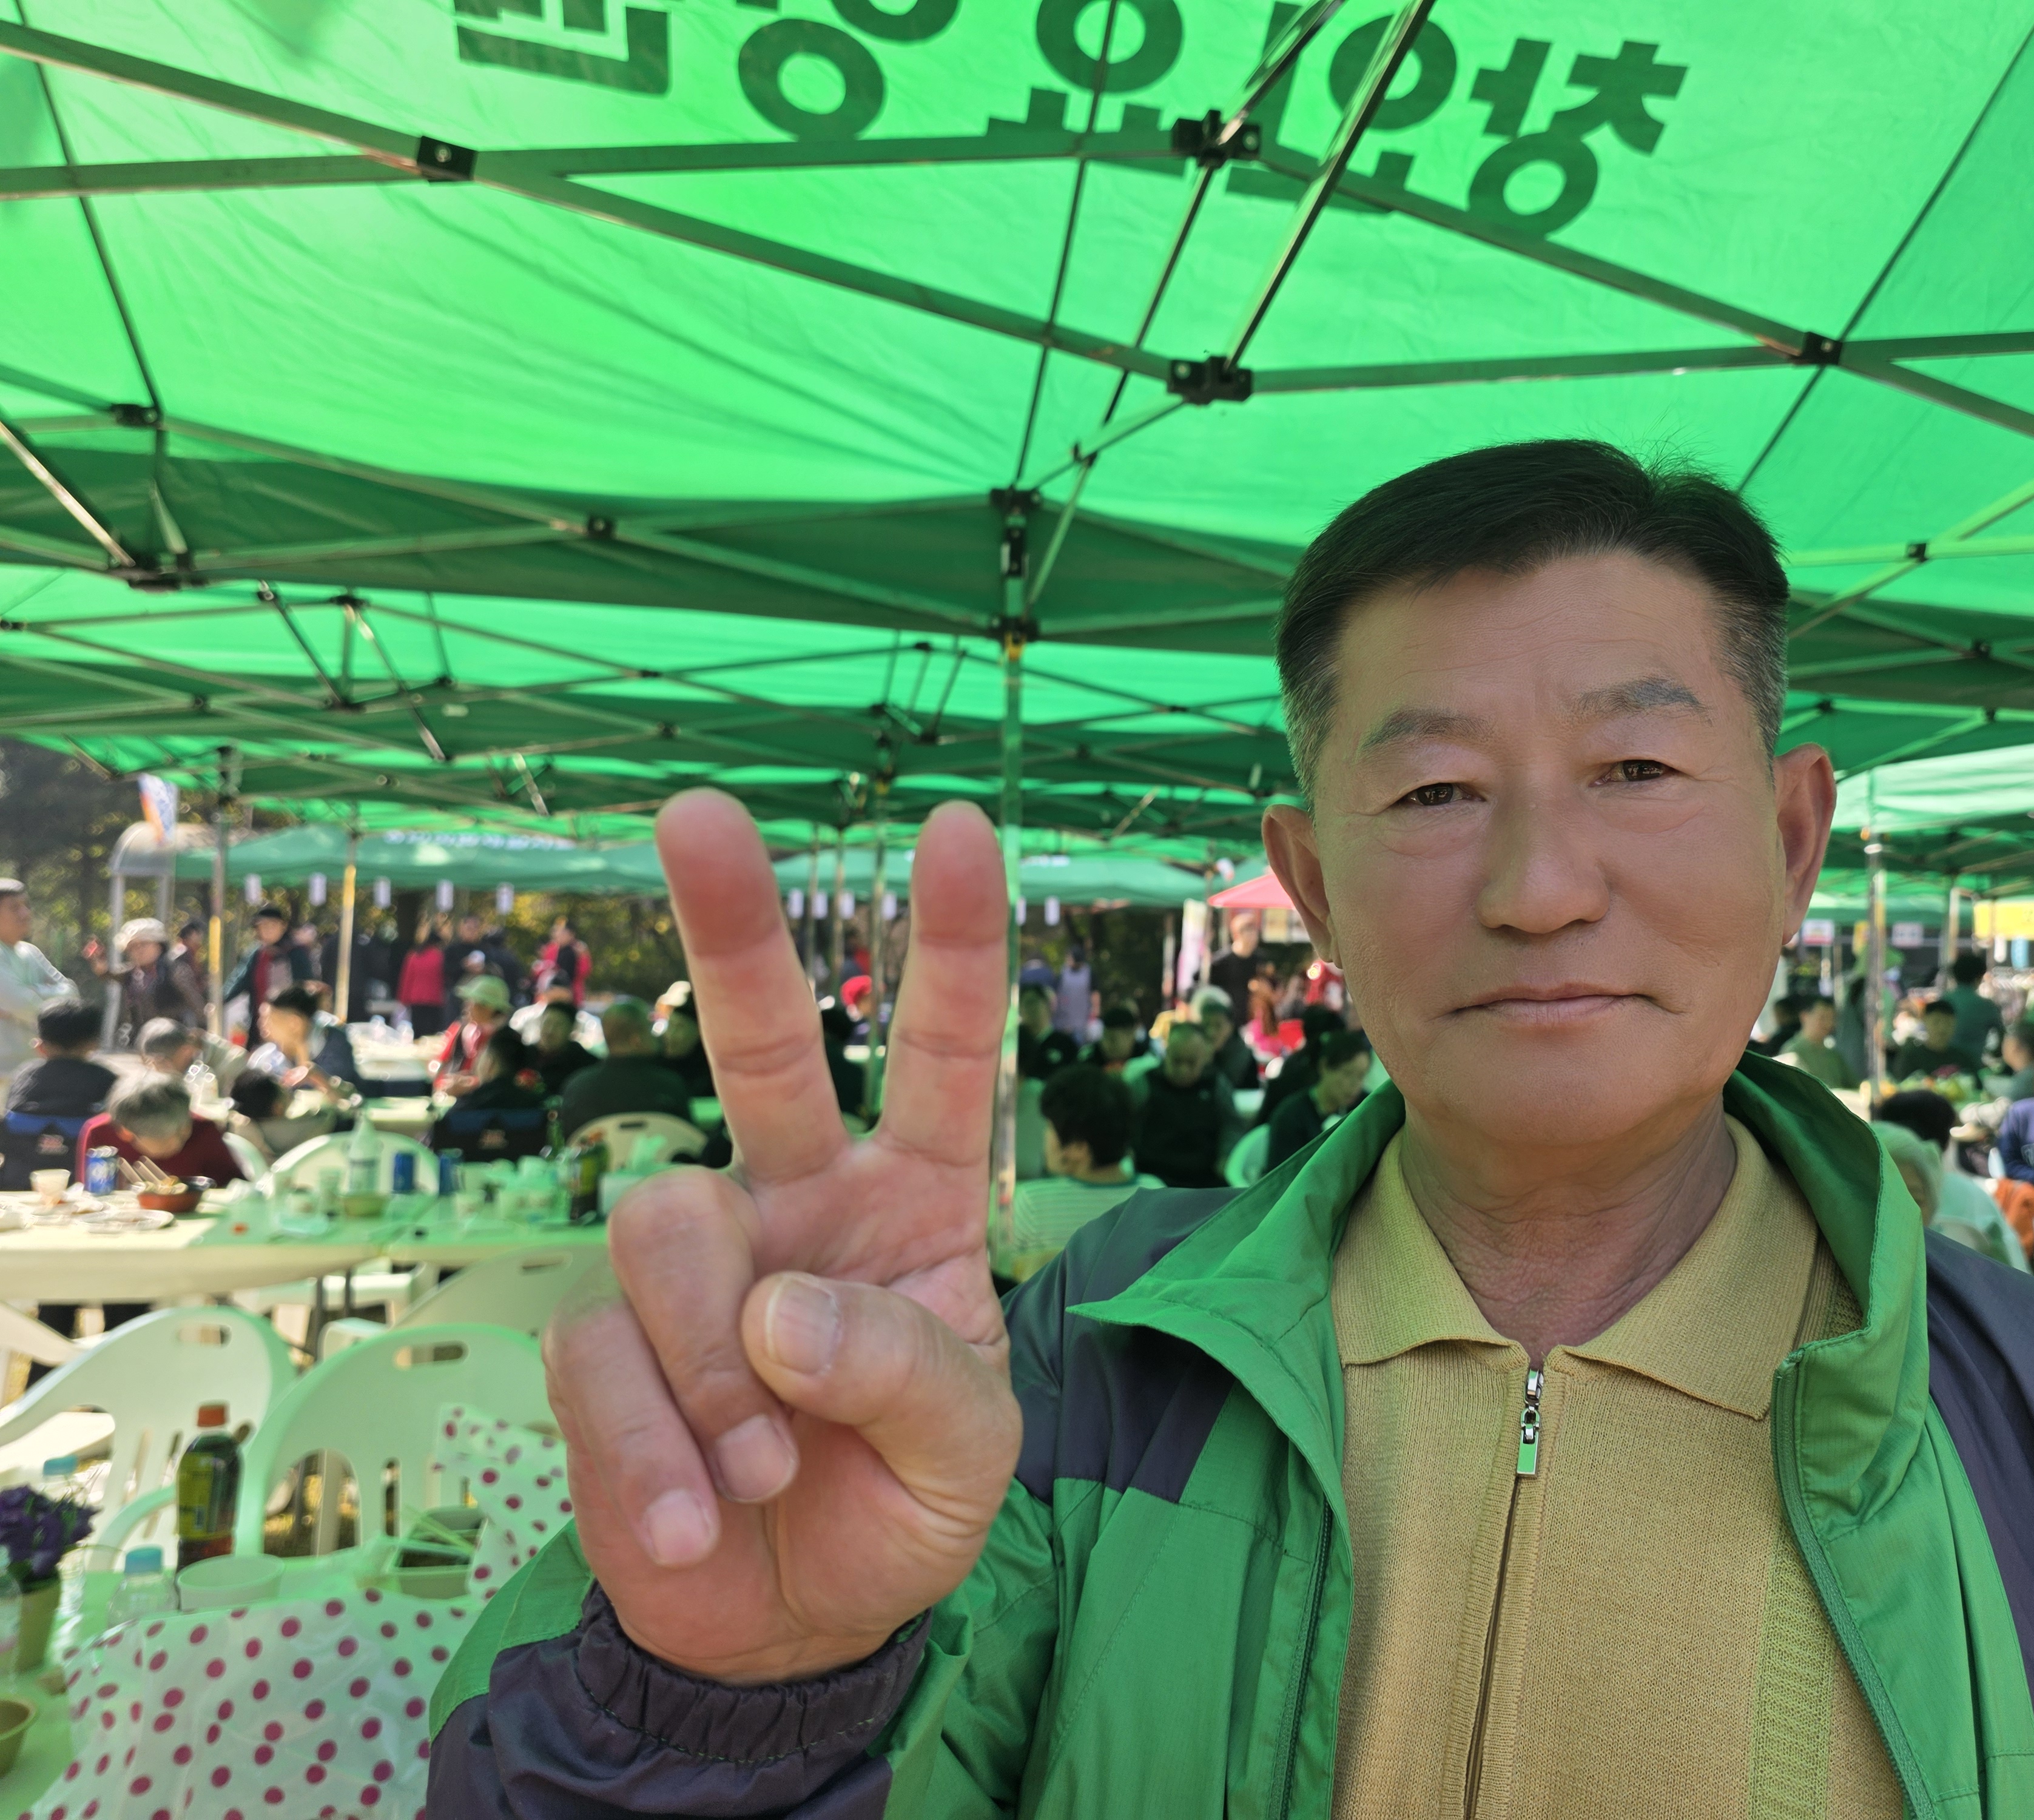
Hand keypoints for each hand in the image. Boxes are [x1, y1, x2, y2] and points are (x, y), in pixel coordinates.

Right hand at [548, 792, 1018, 1685]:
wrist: (793, 1630)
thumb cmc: (902, 1508)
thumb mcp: (965, 1457)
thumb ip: (906, 1375)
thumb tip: (779, 1314)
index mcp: (916, 1203)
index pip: (941, 1057)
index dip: (952, 946)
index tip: (960, 827)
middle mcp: (799, 1200)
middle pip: (760, 1045)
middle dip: (734, 927)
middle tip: (701, 812)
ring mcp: (697, 1265)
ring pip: (668, 1222)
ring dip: (715, 1369)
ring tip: (764, 1472)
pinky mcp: (604, 1342)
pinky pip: (601, 1352)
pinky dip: (653, 1449)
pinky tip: (692, 1520)